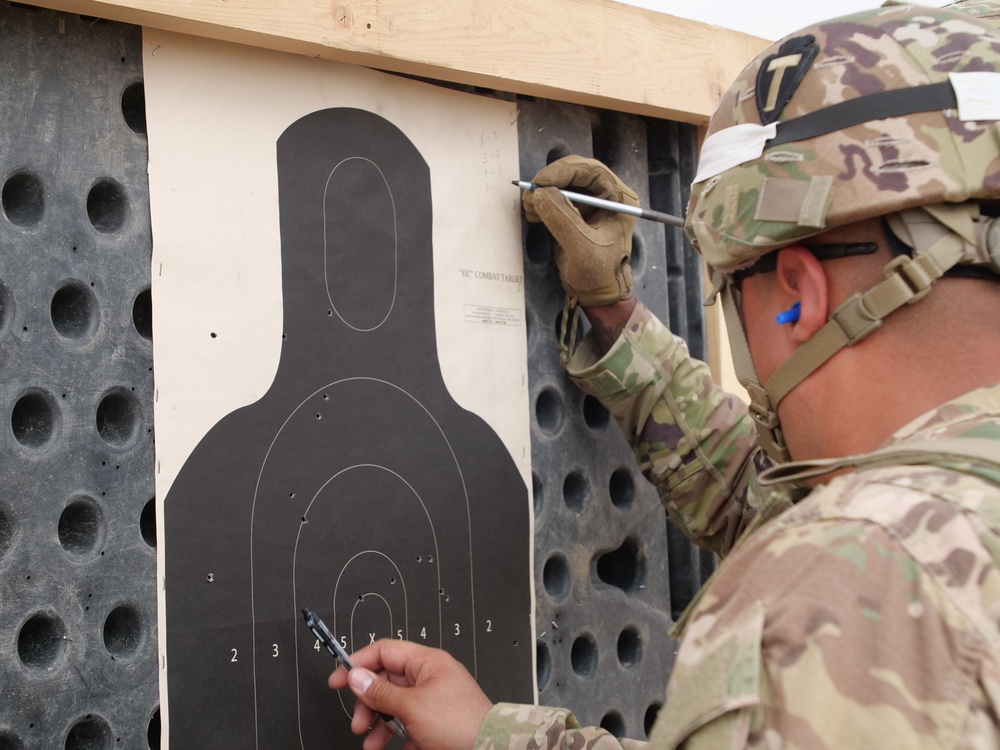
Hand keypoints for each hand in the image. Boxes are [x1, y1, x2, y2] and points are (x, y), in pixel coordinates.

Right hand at [327, 639, 492, 749]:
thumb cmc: (462, 724)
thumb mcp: (412, 706)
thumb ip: (381, 691)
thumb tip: (356, 676)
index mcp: (427, 662)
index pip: (385, 651)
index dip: (358, 663)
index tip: (338, 680)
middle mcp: (430, 677)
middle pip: (386, 680)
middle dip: (368, 702)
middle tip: (358, 720)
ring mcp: (433, 701)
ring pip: (394, 706)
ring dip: (378, 724)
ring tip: (370, 742)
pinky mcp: (436, 723)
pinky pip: (407, 725)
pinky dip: (396, 738)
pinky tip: (392, 749)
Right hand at [522, 155, 638, 306]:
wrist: (597, 292)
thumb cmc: (599, 273)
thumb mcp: (582, 248)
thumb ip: (563, 220)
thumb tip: (540, 194)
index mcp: (618, 198)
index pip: (591, 171)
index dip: (564, 171)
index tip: (541, 182)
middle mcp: (605, 195)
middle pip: (574, 173)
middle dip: (550, 181)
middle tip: (532, 193)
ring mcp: (589, 202)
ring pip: (562, 183)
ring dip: (542, 192)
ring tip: (530, 209)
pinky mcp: (574, 211)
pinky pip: (555, 196)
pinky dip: (541, 202)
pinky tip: (533, 214)